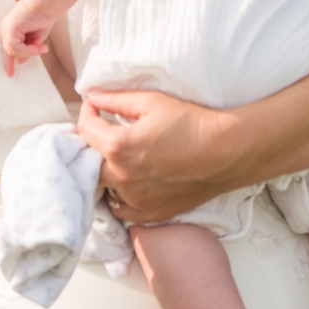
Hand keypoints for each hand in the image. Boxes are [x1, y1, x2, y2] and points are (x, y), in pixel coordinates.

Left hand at [0, 1, 53, 77]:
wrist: (45, 4)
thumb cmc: (43, 17)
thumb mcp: (36, 38)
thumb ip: (29, 48)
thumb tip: (21, 60)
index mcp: (13, 31)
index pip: (8, 49)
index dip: (9, 62)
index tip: (10, 74)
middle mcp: (7, 30)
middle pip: (10, 51)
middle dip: (23, 55)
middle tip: (38, 52)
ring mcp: (7, 29)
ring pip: (13, 50)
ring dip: (29, 52)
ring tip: (40, 47)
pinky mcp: (10, 29)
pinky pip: (15, 47)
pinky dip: (27, 49)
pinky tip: (37, 45)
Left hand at [77, 89, 237, 223]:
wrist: (224, 151)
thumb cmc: (191, 124)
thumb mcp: (152, 102)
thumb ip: (116, 98)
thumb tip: (92, 96)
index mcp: (118, 147)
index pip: (85, 129)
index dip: (87, 112)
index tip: (95, 106)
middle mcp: (122, 177)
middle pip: (88, 163)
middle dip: (91, 145)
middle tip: (103, 132)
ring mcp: (135, 199)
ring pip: (104, 187)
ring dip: (105, 171)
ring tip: (117, 157)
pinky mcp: (150, 213)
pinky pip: (122, 209)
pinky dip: (120, 196)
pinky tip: (129, 182)